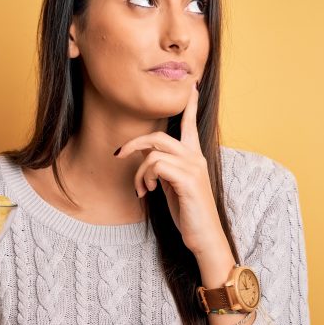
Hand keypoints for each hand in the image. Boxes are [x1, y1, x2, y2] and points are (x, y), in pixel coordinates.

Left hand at [114, 82, 228, 256]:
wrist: (204, 237)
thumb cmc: (189, 213)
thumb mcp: (173, 185)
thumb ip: (164, 167)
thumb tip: (144, 155)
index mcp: (194, 156)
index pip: (190, 124)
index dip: (190, 105)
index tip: (192, 87)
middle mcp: (195, 157)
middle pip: (159, 137)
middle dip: (134, 144)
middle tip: (119, 155)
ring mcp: (193, 168)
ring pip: (154, 152)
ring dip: (139, 171)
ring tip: (143, 188)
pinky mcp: (188, 180)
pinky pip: (156, 166)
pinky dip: (145, 178)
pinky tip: (149, 192)